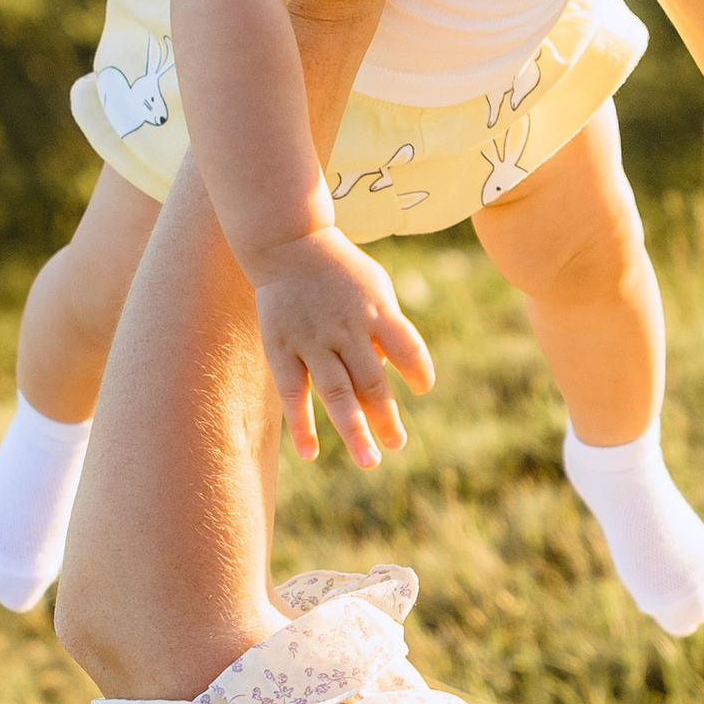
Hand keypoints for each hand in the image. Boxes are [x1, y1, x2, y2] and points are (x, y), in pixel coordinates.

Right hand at [252, 225, 434, 468]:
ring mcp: (313, 340)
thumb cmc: (341, 272)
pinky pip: (293, 391)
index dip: (418, 369)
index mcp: (376, 311)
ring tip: (369, 460)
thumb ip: (386, 329)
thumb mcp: (375, 287)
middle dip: (386, 417)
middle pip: (372, 380)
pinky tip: (311, 453)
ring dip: (353, 430)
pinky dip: (301, 423)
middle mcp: (347, 329)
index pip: (408, 346)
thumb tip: (387, 376)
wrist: (288, 243)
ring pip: (336, 392)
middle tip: (397, 444)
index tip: (422, 388)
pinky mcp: (281, 348)